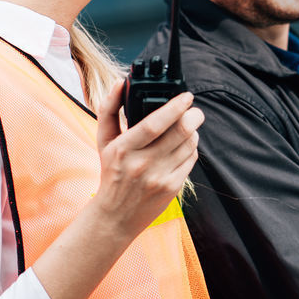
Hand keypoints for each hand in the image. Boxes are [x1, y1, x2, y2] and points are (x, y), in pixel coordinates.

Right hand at [92, 80, 202, 238]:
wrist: (115, 216)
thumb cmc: (111, 173)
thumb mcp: (104, 142)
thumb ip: (109, 109)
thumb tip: (120, 82)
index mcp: (123, 150)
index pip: (153, 124)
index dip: (174, 107)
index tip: (186, 96)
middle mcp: (142, 164)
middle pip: (180, 132)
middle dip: (193, 115)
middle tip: (193, 109)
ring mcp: (159, 177)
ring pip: (189, 144)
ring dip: (193, 131)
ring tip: (187, 126)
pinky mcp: (173, 188)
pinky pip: (191, 159)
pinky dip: (191, 147)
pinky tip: (183, 145)